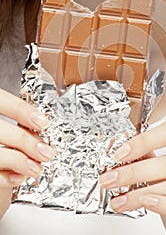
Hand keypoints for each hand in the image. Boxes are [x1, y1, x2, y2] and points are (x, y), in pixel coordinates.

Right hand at [0, 89, 54, 217]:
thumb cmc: (6, 135)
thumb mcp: (12, 123)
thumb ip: (23, 121)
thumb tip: (47, 126)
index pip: (2, 100)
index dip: (21, 110)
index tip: (43, 122)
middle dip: (25, 140)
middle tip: (47, 152)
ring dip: (20, 162)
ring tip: (37, 168)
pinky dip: (7, 178)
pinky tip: (20, 178)